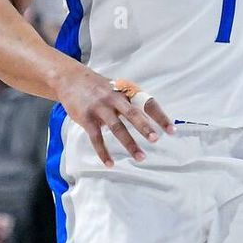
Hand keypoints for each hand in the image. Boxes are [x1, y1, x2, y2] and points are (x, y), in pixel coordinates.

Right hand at [59, 71, 174, 167]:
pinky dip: (103, 152)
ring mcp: (100, 108)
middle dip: (144, 127)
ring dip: (129, 144)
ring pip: (117, 127)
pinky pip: (96, 138)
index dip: (160, 116)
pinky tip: (110, 163)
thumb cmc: (99, 87)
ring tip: (140, 157)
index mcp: (126, 91)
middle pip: (132, 113)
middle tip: (155, 139)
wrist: (70, 79)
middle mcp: (115, 98)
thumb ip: (132, 102)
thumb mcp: (118, 88)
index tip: (172, 130)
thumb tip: (151, 118)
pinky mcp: (86, 118)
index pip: (147, 103)